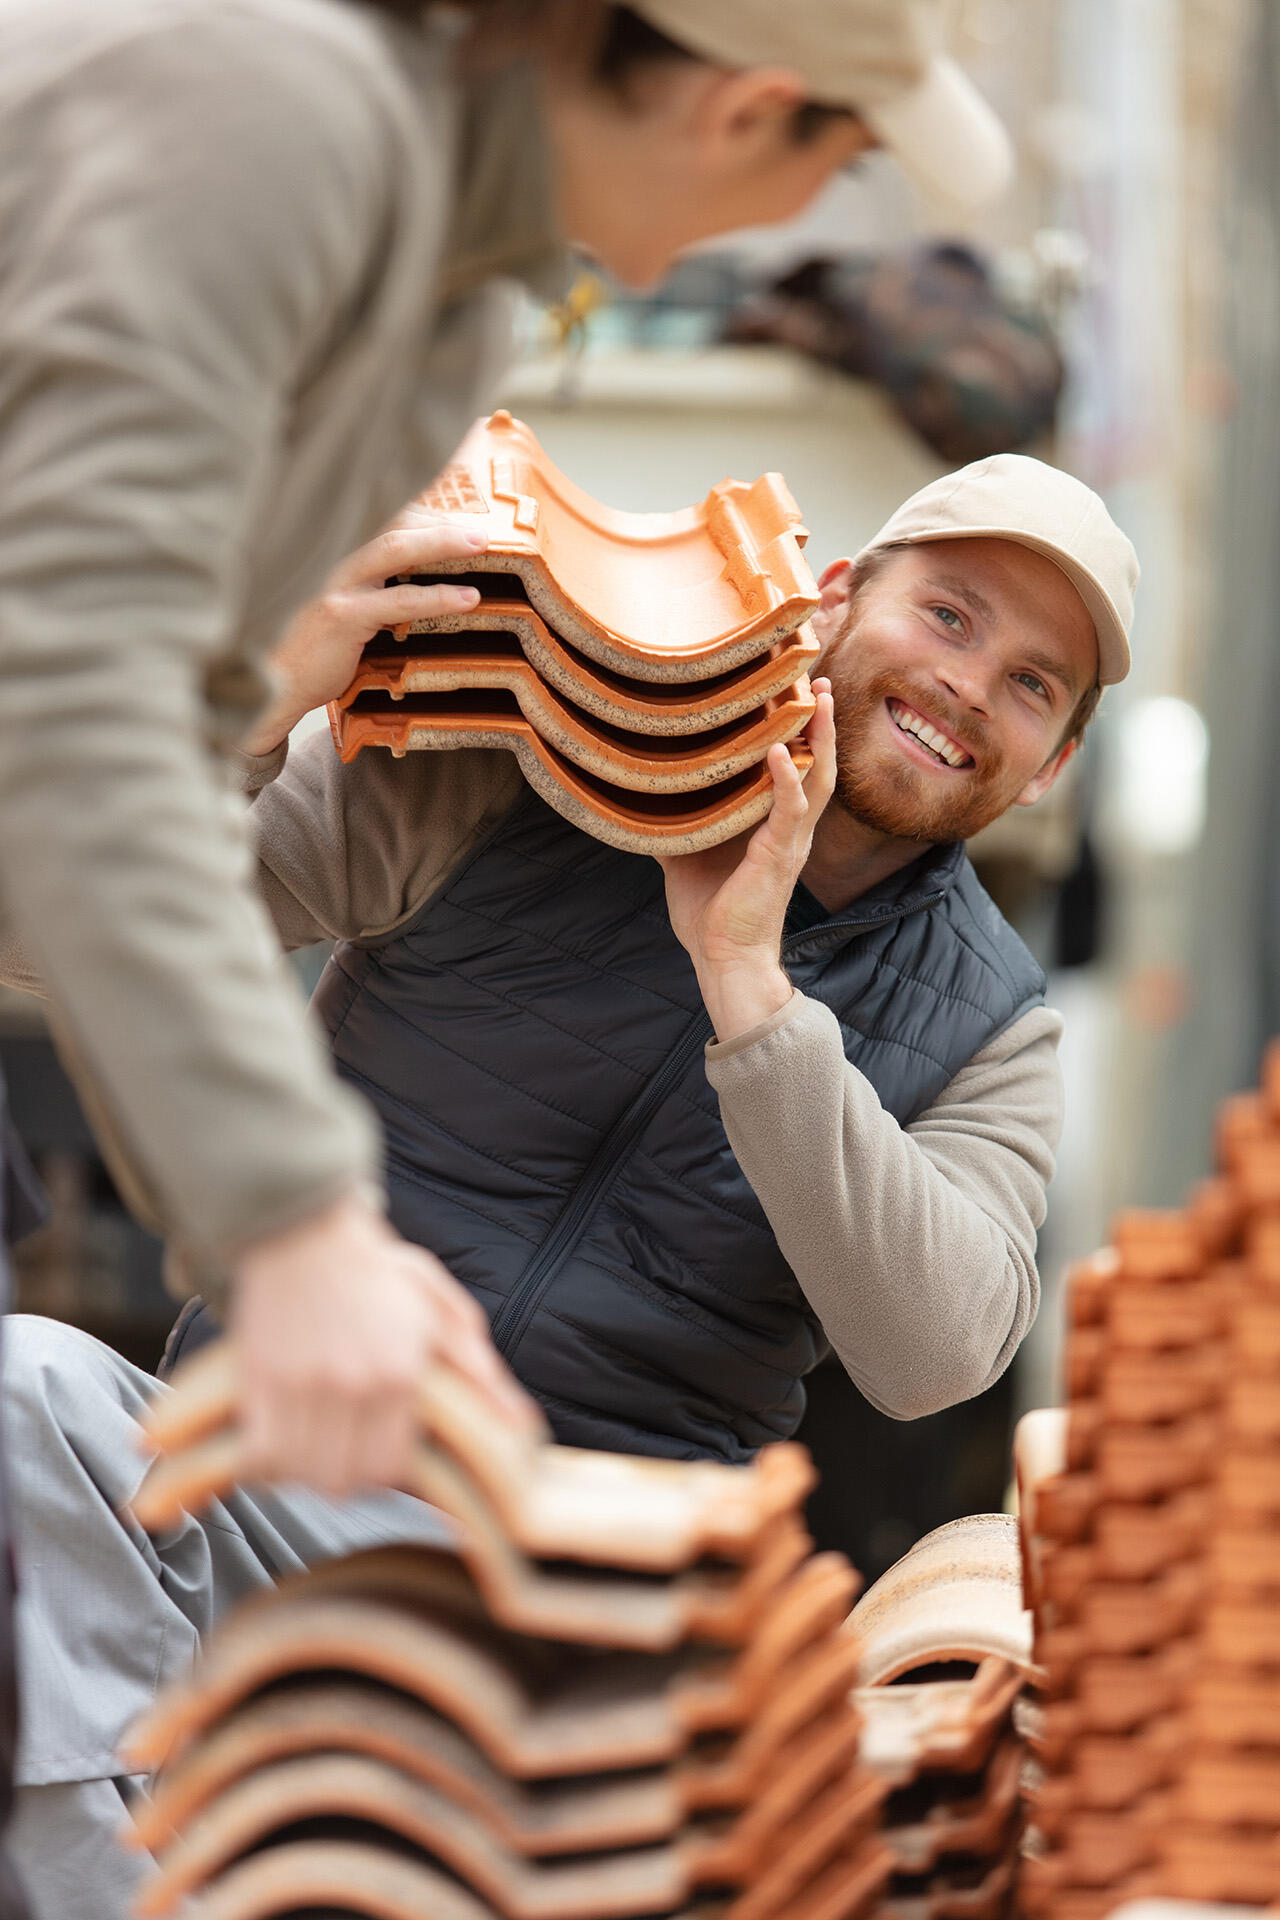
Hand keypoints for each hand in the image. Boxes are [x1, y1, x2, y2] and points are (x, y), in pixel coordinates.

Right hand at [228, 1191, 539, 1494]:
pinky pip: (258, 1455)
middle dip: (345, 1475)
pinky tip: (275, 1438)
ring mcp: (302, 1385)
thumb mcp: (441, 1310)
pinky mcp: (259, 1379)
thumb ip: (479, 1372)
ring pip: (302, 1472)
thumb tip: (521, 1423)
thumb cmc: (374, 1270)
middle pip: (345, 1479)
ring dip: (305, 1470)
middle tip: (342, 1450)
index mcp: (401, 1372)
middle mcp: (353, 1385)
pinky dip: (266, 1459)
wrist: (304, 1229)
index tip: (376, 1452)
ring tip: (309, 1444)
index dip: (384, 1469)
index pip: (392, 1466)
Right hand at [242, 508, 492, 755]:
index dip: (424, 512)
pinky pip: (399, 601)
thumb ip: (374, 586)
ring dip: (443, 543)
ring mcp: (334, 582)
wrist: (272, 683)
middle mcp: (332, 556)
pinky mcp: (340, 615)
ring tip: (481, 546)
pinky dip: (438, 597)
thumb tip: (420, 576)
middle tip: (481, 528)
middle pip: (392, 520)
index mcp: (336, 550)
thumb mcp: (344, 606)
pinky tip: (468, 598)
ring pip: (396, 548)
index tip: (459, 519)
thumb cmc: (314, 646)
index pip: (384, 515)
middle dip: (439, 520)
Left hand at [657, 680, 835, 1041]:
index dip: (805, 733)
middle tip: (823, 680)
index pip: (800, 771)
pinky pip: (790, 810)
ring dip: (820, 738)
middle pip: (821, 765)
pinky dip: (785, 778)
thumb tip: (643, 799)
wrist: (724, 959)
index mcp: (776, 829)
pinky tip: (778, 749)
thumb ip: (677, 825)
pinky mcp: (778, 856)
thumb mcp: (686, 857)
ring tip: (819, 698)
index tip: (802, 693)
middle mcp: (792, 831)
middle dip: (824, 723)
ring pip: (817, 779)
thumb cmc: (711, 916)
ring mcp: (789, 842)